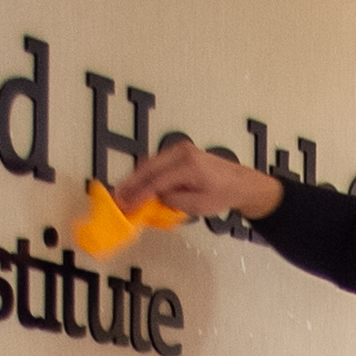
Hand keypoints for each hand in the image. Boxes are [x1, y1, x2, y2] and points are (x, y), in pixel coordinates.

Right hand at [118, 139, 280, 223]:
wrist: (238, 182)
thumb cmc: (222, 194)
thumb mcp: (197, 206)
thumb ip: (173, 201)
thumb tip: (153, 198)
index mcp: (189, 166)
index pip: (156, 181)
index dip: (137, 195)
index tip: (125, 205)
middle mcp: (182, 152)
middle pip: (147, 168)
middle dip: (130, 184)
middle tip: (116, 198)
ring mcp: (180, 149)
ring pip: (149, 164)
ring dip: (135, 179)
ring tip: (123, 194)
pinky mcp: (178, 152)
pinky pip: (156, 163)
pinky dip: (145, 174)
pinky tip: (137, 186)